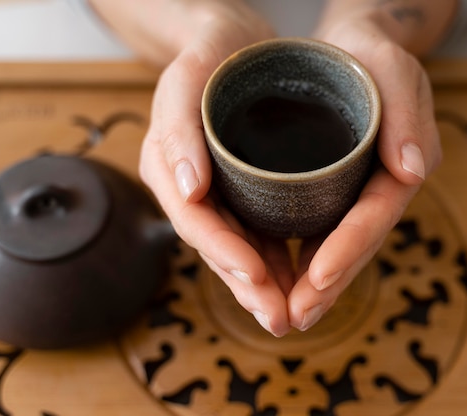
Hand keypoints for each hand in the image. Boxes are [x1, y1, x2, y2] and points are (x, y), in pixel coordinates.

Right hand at [136, 2, 296, 335]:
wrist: (234, 45)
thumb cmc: (209, 57)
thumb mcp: (187, 79)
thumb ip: (178, 131)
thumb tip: (187, 188)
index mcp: (168, 166)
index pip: (196, 221)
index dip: (225, 254)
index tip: (257, 278)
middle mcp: (189, 188)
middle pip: (218, 247)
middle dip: (248, 287)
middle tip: (280, 318)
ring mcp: (216, 195)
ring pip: (238, 250)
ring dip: (264, 287)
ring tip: (292, 315)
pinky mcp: (241, 195)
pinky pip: (256, 235)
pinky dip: (276, 262)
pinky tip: (298, 281)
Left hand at [285, 4, 442, 330]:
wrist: (349, 53)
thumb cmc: (369, 58)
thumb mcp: (391, 69)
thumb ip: (407, 113)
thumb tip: (412, 170)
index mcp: (395, 166)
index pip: (373, 216)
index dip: (348, 248)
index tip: (317, 277)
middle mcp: (376, 189)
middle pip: (354, 246)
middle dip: (325, 285)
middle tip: (295, 318)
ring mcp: (353, 197)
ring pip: (334, 249)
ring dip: (312, 287)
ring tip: (285, 316)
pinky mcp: (328, 194)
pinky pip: (316, 234)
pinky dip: (299, 262)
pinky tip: (279, 284)